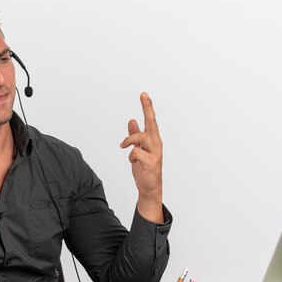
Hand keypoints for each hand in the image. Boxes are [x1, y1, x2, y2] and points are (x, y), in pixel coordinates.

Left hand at [120, 92, 163, 222]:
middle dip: (147, 108)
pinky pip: (136, 152)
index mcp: (153, 139)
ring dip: (130, 141)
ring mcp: (155, 153)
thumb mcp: (137, 149)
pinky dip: (131, 156)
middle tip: (143, 94)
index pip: (150, 120)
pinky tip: (133, 162)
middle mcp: (156, 143)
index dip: (147, 107)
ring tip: (125, 147)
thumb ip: (135, 135)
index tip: (143, 94)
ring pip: (141, 137)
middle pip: (151, 123)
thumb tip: (132, 120)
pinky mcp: (151, 162)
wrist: (149, 187)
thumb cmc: (145, 168)